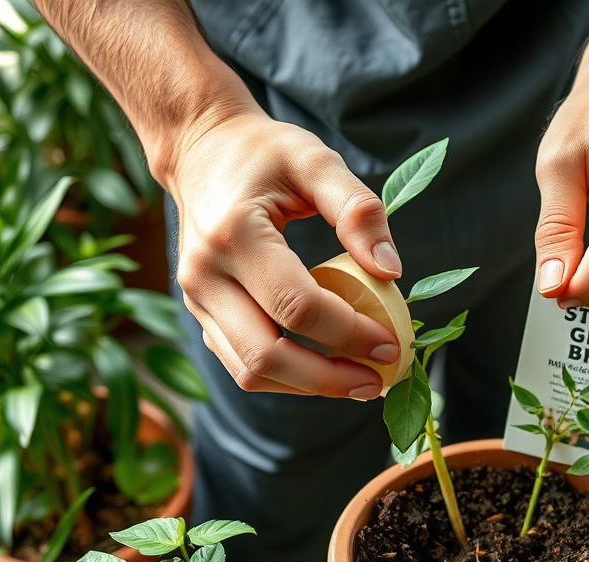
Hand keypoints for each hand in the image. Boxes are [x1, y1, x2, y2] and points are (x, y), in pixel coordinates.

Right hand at [167, 110, 402, 397]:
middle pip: (266, 356)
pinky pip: (241, 364)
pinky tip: (326, 369)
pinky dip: (287, 377)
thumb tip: (391, 272)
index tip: (392, 342)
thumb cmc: (264, 152)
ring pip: (249, 372)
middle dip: (328, 378)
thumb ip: (358, 209)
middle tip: (377, 381)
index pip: (296, 306)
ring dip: (307, 386)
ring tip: (358, 382)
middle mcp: (205, 275)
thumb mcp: (316, 160)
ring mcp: (195, 299)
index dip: (349, 333)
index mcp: (234, 235)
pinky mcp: (201, 313)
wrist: (200, 149)